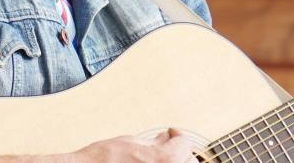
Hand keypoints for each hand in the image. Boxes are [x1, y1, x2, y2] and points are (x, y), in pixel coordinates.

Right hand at [64, 128, 195, 162]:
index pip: (185, 144)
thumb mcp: (132, 142)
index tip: (172, 133)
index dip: (177, 135)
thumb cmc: (103, 159)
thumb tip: (166, 138)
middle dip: (181, 152)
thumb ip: (154, 142)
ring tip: (160, 159)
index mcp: (165, 160)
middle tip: (168, 147)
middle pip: (189, 161)